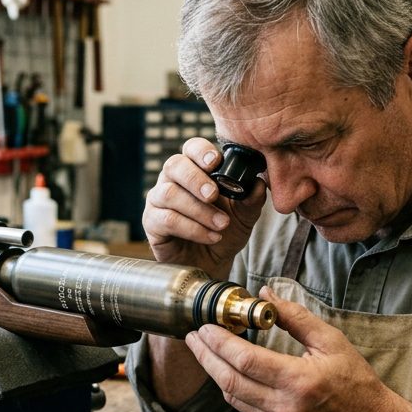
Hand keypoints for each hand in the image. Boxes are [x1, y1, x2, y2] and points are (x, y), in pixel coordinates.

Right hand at [142, 137, 265, 278]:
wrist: (212, 264)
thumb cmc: (224, 232)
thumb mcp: (245, 215)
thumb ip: (251, 198)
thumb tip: (259, 183)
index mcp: (194, 169)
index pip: (191, 148)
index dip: (201, 151)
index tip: (215, 162)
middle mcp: (172, 181)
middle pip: (174, 165)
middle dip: (195, 179)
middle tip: (213, 195)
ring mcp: (158, 201)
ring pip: (169, 194)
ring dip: (199, 210)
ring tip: (221, 225)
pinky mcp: (152, 223)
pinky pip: (167, 219)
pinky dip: (192, 228)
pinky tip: (211, 236)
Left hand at [184, 286, 411, 411]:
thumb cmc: (356, 381)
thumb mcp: (331, 342)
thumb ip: (295, 317)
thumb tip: (265, 294)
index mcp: (298, 381)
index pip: (245, 360)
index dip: (219, 343)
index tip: (205, 326)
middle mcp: (283, 407)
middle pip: (229, 380)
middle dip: (206, 357)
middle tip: (193, 337)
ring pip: (232, 397)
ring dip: (215, 373)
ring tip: (204, 351)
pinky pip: (245, 410)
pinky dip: (234, 389)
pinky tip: (229, 372)